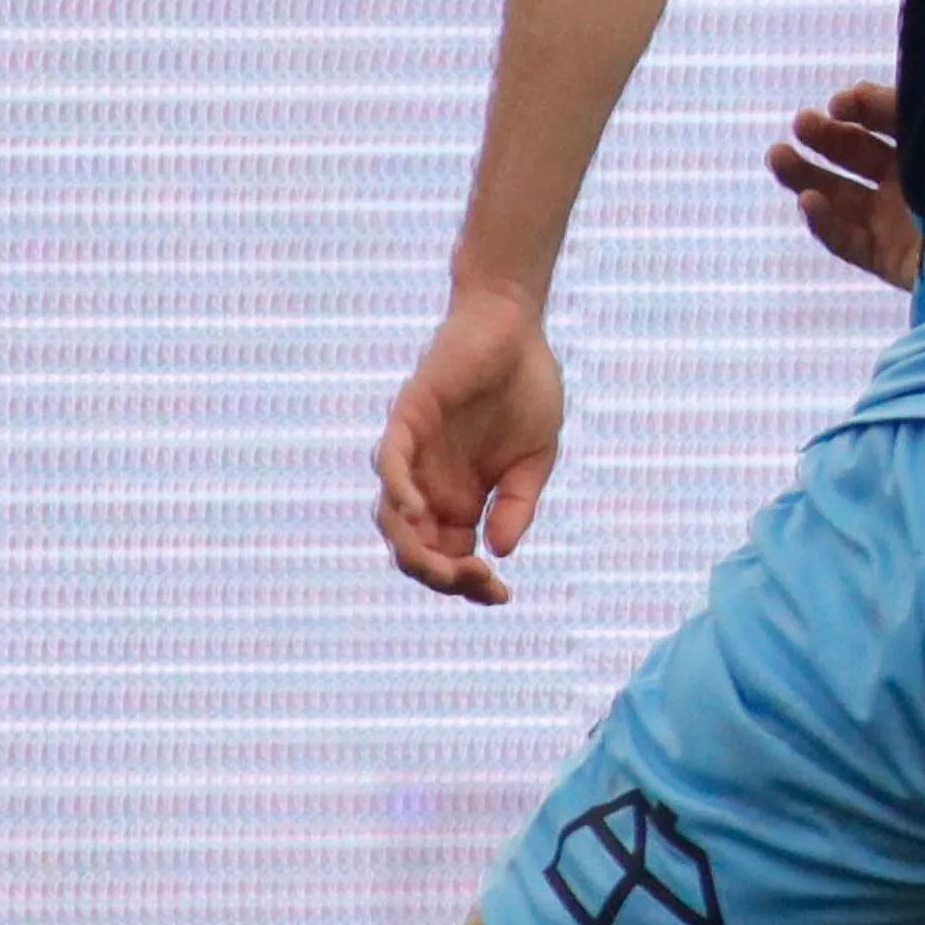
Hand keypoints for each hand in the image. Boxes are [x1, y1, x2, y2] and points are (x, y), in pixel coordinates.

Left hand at [373, 291, 564, 604]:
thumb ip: (518, 505)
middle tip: (477, 583)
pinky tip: (419, 513)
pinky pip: (388, 464)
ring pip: (393, 517)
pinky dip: (396, 491)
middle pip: (414, 549)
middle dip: (441, 578)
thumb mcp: (536, 459)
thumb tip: (499, 551)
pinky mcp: (406, 420)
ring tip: (449, 567)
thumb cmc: (526, 388)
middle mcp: (428, 485)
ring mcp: (414, 455)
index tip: (500, 596)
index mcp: (459, 500)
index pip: (448, 558)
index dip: (468, 586)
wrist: (515, 327)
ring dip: (414, 550)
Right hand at [766, 76, 922, 290]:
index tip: (842, 100)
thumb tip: (884, 75)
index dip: (865, 107)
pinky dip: (827, 224)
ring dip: (808, 176)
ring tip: (778, 156)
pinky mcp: (894, 262)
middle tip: (802, 123)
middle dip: (827, 136)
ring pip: (842, 197)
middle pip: (858, 156)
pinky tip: (810, 202)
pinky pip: (851, 242)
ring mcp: (901, 224)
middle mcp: (916, 184)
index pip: (892, 119)